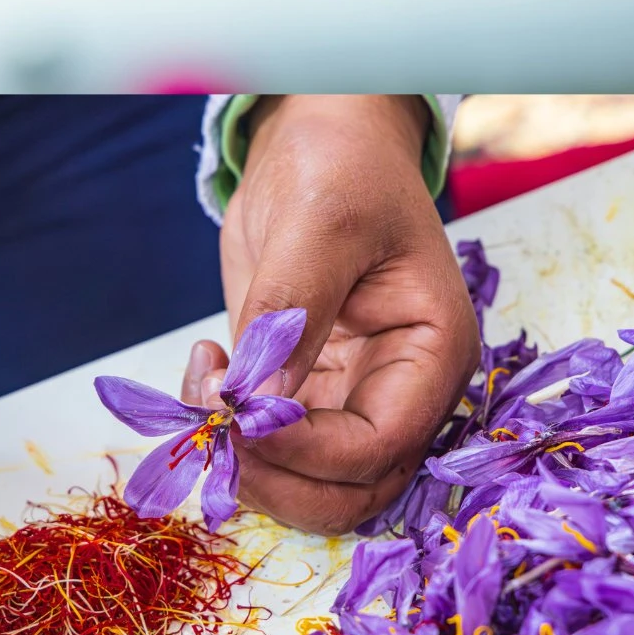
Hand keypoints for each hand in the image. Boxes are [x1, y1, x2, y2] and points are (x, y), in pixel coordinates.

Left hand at [183, 95, 479, 534]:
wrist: (320, 143)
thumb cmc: (342, 166)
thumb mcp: (320, 222)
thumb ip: (292, 311)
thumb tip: (258, 404)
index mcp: (431, 355)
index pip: (379, 444)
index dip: (305, 449)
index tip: (238, 417)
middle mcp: (398, 391)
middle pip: (348, 491)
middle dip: (276, 479)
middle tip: (214, 429)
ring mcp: (349, 397)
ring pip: (306, 484)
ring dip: (246, 466)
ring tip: (202, 392)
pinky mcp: (302, 391)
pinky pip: (269, 447)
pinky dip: (228, 434)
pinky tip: (203, 372)